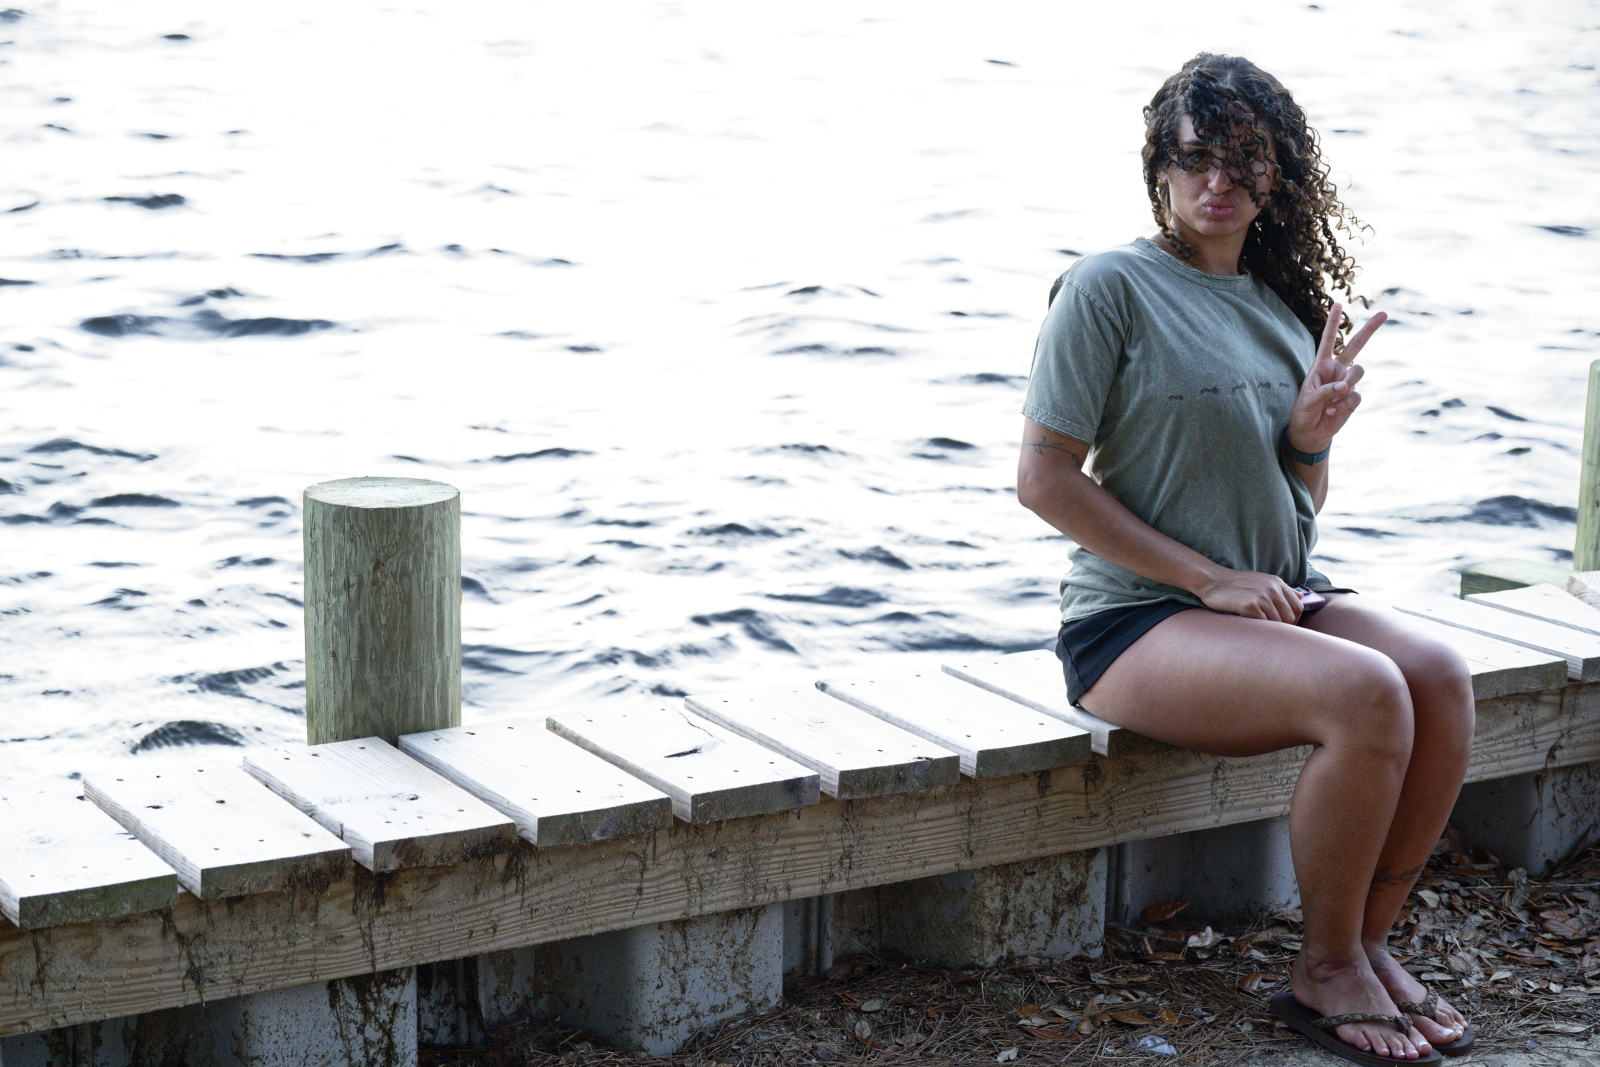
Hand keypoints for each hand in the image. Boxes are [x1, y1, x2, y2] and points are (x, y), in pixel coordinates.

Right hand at [1195, 567, 1302, 622]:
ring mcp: (1262, 597)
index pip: (1298, 607)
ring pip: (1277, 624)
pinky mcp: (1250, 606)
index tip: (1282, 625)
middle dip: (1282, 627)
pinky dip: (1258, 629)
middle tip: (1268, 630)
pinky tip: (1250, 626)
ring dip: (1268, 629)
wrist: (1212, 581)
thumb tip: (1301, 598)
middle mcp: (1272, 589)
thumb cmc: (1235, 584)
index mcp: (1276, 583)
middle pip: (1290, 618)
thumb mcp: (1261, 581)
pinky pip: (1264, 625)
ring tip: (1257, 629)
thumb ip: (1281, 590)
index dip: (1293, 619)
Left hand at [1287, 302, 1385, 454]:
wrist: (1310, 433)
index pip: (1327, 340)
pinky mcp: (1353, 398)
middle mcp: (1337, 370)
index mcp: (1321, 365)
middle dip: (1369, 330)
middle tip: (1384, 313)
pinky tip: (1333, 411)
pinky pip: (1356, 395)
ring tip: (1332, 401)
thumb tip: (1344, 387)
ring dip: (1347, 384)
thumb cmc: (1304, 413)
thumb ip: (1325, 391)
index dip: (1332, 322)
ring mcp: (1347, 383)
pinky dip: (1344, 404)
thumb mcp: (1307, 400)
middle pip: (1356, 346)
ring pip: (1358, 372)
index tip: (1337, 304)